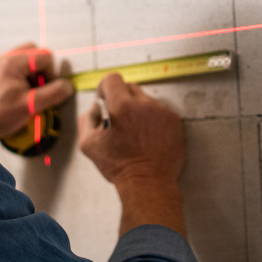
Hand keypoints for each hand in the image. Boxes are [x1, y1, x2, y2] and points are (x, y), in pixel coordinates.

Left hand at [0, 42, 73, 143]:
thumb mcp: (31, 106)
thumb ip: (53, 94)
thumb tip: (68, 86)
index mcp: (12, 62)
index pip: (44, 56)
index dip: (50, 74)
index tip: (44, 91)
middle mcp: (3, 58)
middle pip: (34, 52)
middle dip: (41, 70)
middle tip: (37, 89)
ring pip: (24, 59)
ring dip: (31, 74)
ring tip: (27, 94)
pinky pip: (13, 67)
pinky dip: (21, 77)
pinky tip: (17, 95)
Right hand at [78, 73, 186, 235]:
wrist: (148, 183)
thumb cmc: (117, 165)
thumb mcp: (88, 144)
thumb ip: (86, 118)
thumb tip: (96, 107)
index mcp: (122, 106)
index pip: (112, 79)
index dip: (105, 88)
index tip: (105, 100)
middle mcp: (144, 104)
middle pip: (129, 87)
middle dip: (121, 99)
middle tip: (119, 119)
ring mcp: (162, 112)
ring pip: (146, 100)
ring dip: (138, 110)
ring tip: (135, 132)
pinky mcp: (174, 121)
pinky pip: (160, 112)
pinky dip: (153, 120)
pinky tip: (148, 137)